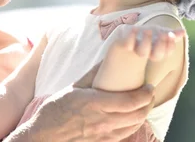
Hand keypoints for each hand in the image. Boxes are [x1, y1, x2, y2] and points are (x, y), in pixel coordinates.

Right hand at [16, 64, 155, 141]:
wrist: (45, 136)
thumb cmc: (55, 111)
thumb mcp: (72, 88)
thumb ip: (91, 75)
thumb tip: (105, 60)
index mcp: (96, 104)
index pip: (132, 100)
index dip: (146, 94)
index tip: (149, 86)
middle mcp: (104, 121)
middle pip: (138, 114)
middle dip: (149, 103)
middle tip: (149, 94)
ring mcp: (104, 135)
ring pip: (134, 126)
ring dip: (143, 114)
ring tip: (143, 104)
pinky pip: (125, 135)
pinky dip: (132, 125)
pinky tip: (130, 118)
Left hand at [113, 25, 185, 61]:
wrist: (124, 42)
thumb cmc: (145, 38)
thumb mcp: (158, 34)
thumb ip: (171, 35)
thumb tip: (183, 31)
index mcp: (156, 51)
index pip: (166, 52)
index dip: (170, 46)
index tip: (171, 35)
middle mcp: (147, 52)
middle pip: (156, 55)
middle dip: (161, 44)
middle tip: (164, 33)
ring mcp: (135, 49)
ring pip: (143, 52)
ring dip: (147, 41)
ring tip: (148, 29)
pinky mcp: (125, 45)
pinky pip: (128, 43)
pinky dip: (131, 36)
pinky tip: (135, 28)